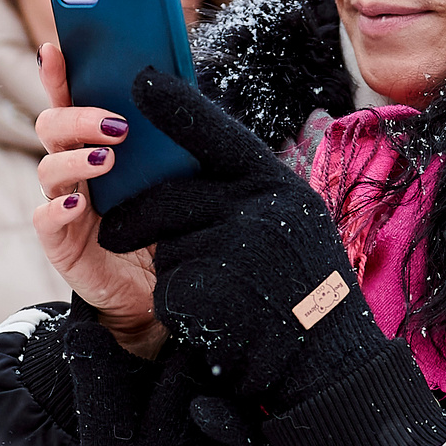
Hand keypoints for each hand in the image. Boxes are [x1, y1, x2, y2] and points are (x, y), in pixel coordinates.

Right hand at [31, 43, 161, 353]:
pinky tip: (76, 204)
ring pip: (48, 168)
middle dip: (77, 116)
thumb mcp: (178, 173)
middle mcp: (75, 169)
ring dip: (75, 158)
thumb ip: (169, 134)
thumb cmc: (171, 221)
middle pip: (51, 126)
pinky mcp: (61, 243)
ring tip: (108, 159)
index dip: (59, 73)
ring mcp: (64, 204)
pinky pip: (44, 220)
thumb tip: (173, 83)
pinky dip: (56, 209)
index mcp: (97, 143)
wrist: (166, 289)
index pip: (72, 99)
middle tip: (117, 124)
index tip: (56, 47)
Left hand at [99, 69, 400, 410]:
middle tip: (113, 230)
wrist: (331, 367)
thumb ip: (247, 195)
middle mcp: (262, 209)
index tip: (138, 78)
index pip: (219, 133)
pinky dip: (178, 305)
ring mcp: (238, 251)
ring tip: (221, 295)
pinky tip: (214, 320)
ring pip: (168, 247)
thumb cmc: (306, 292)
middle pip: (171, 198)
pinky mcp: (212, 294)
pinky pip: (169, 288)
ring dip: (175, 271)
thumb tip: (186, 168)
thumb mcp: (290, 226)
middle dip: (138, 218)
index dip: (177, 106)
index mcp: (280, 187)